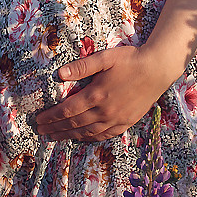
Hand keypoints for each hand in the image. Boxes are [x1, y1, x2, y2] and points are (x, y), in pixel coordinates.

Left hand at [33, 44, 174, 143]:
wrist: (158, 69)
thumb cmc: (130, 60)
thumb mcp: (105, 58)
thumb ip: (82, 66)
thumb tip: (60, 74)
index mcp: (96, 95)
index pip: (67, 110)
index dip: (51, 117)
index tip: (39, 120)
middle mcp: (105, 111)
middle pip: (74, 124)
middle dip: (55, 129)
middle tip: (41, 132)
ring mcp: (116, 119)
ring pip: (88, 132)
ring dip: (69, 136)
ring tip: (55, 138)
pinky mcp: (126, 122)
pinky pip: (104, 135)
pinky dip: (90, 138)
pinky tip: (83, 138)